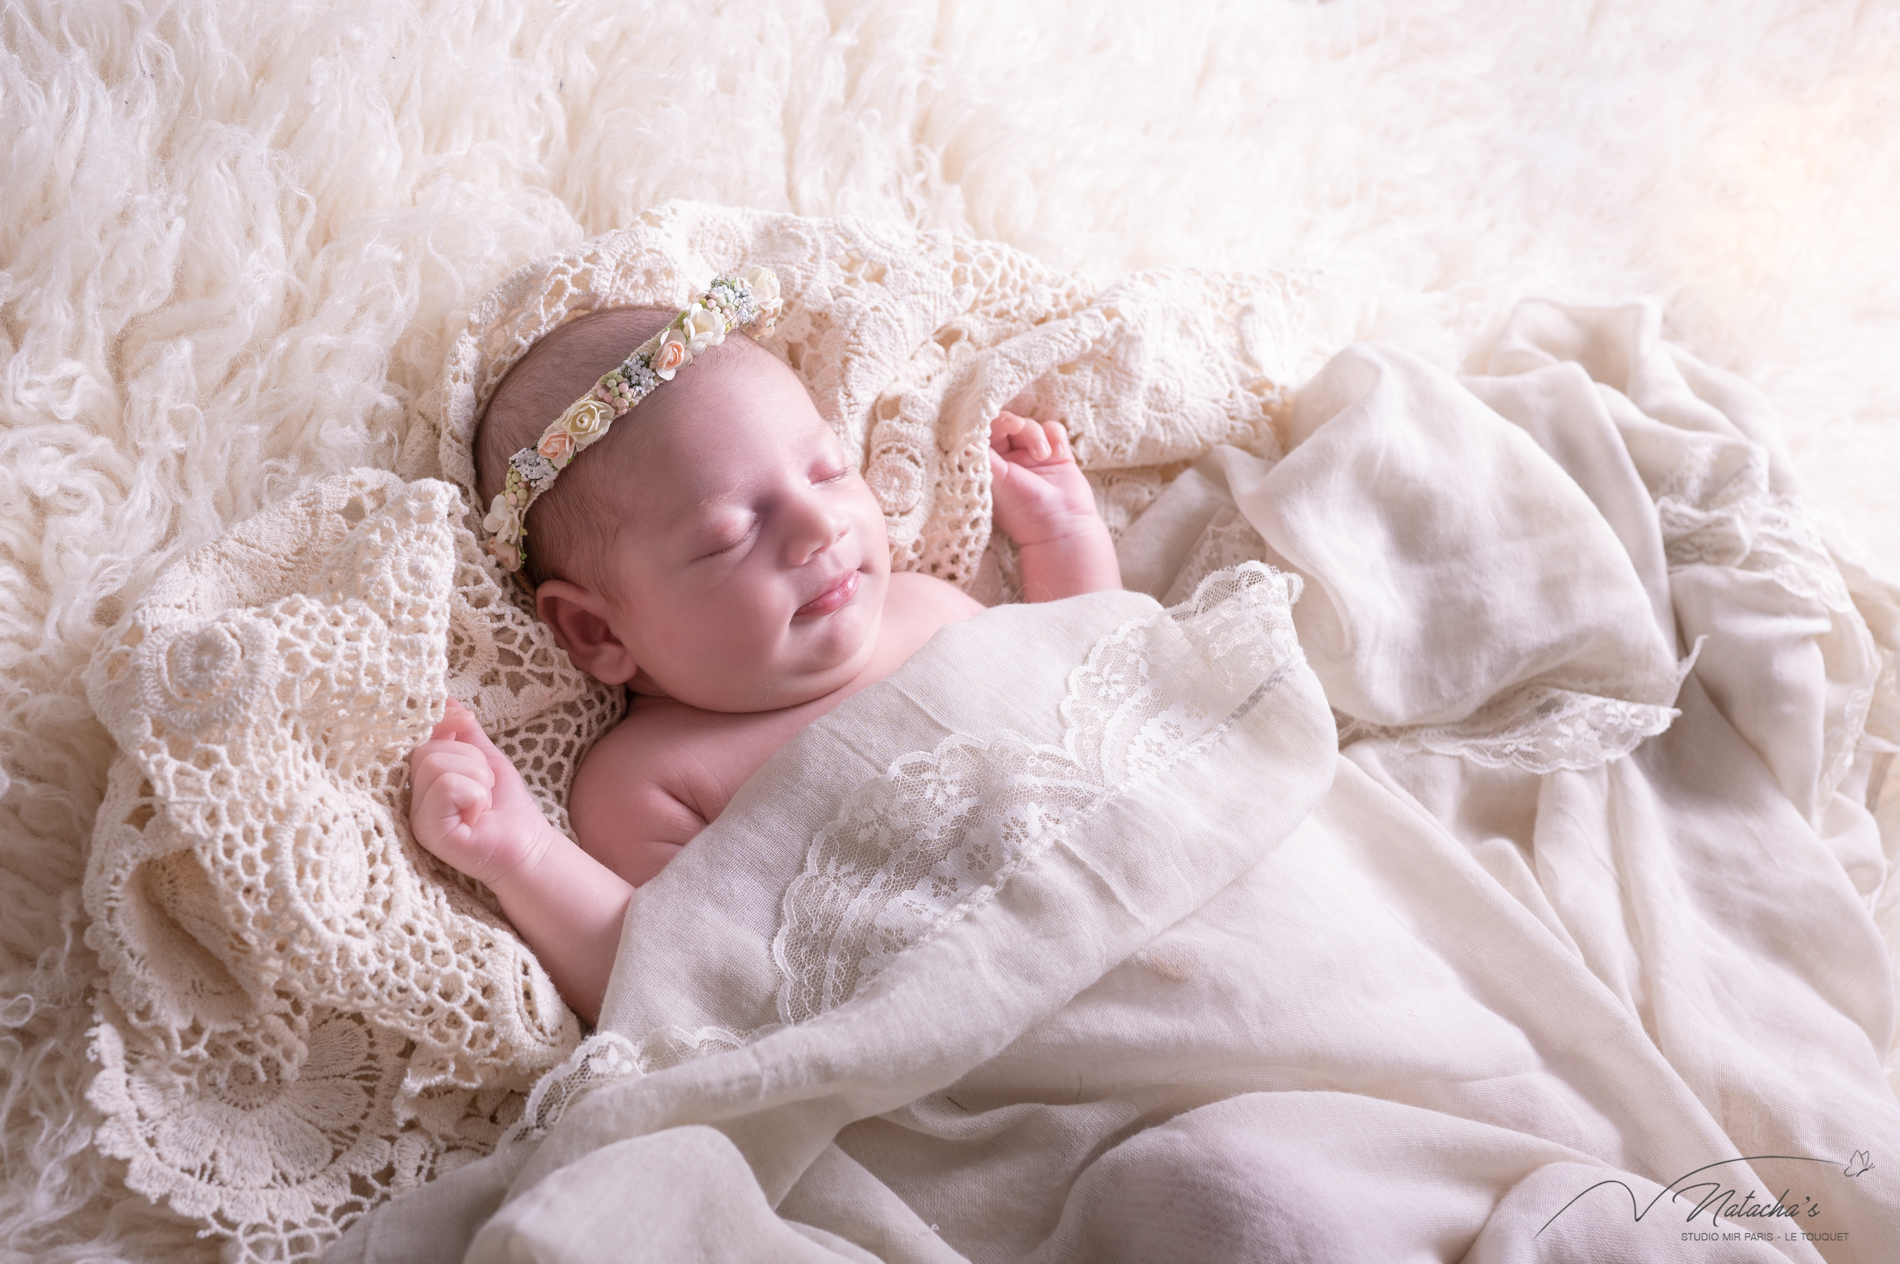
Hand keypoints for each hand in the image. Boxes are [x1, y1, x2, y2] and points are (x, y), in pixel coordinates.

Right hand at [407, 699, 559, 889]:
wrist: (526, 845)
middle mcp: (407, 797)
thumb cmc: (504, 804)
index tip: (466, 721)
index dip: (442, 722)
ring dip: (476, 778)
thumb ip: (462, 731)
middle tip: (483, 787)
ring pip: (435, 764)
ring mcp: (413, 815)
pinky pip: (446, 786)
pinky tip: (477, 815)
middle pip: (427, 749)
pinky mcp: (425, 831)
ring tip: (481, 802)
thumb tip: (444, 697)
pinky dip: (475, 794)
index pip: (415, 735)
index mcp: (418, 778)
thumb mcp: (484, 756)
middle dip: (471, 760)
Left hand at [987, 411, 1101, 548]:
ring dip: (1037, 435)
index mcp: (990, 465)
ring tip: (1043, 456)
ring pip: (1031, 425)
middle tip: (1018, 427)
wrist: (1059, 527)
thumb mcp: (993, 481)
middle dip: (1014, 423)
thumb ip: (978, 455)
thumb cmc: (1021, 511)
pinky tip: (1057, 453)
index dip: (991, 422)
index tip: (1002, 427)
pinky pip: (1054, 429)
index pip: (985, 432)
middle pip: (1008, 423)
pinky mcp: (1057, 454)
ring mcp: (1034, 455)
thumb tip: (962, 432)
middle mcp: (1010, 459)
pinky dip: (1055, 435)